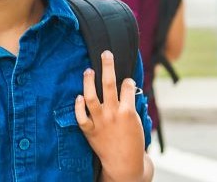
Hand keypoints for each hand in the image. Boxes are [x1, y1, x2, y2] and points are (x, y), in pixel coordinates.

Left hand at [75, 50, 145, 181]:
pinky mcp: (89, 130)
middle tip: (106, 53)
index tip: (125, 78)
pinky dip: (78, 106)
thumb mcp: (138, 123)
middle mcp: (113, 113)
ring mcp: (100, 121)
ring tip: (88, 70)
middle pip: (109, 84)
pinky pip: (81, 116)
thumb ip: (131, 106)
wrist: (124, 164)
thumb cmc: (133, 143)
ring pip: (91, 96)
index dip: (127, 80)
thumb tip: (130, 90)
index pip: (127, 87)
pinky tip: (78, 96)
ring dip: (89, 82)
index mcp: (128, 112)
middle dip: (108, 66)